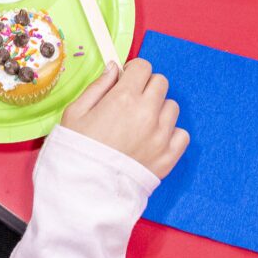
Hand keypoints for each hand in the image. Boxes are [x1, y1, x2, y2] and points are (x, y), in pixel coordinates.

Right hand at [59, 56, 187, 177]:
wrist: (84, 191)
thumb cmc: (76, 152)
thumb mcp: (75, 113)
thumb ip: (98, 86)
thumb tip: (114, 69)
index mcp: (124, 98)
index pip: (143, 67)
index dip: (133, 72)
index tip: (127, 81)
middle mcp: (147, 113)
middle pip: (161, 82)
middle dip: (146, 87)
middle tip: (132, 101)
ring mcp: (161, 136)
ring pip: (172, 107)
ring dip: (159, 110)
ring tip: (141, 124)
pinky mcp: (168, 157)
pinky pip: (182, 134)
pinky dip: (171, 134)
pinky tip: (154, 139)